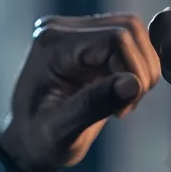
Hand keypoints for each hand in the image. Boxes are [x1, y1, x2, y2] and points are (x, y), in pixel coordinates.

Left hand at [0, 14, 161, 171]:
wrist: (29, 142)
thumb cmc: (38, 140)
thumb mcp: (60, 130)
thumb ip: (94, 104)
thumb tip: (133, 83)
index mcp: (51, 45)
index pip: (115, 38)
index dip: (132, 70)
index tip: (124, 107)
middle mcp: (62, 30)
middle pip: (128, 29)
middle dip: (139, 70)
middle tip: (125, 106)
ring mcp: (77, 32)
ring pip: (134, 33)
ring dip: (141, 70)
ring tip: (122, 102)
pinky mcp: (91, 42)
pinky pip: (130, 43)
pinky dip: (137, 69)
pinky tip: (120, 94)